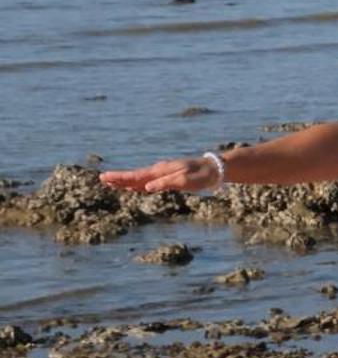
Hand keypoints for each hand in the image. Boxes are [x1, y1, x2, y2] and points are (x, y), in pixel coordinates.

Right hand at [98, 156, 219, 194]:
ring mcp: (164, 174)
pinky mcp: (169, 178)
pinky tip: (134, 188)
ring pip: (141, 178)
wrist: (216, 169)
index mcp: (161, 171)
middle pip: (135, 176)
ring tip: (111, 183)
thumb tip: (148, 187)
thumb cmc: (202, 175)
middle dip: (119, 178)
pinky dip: (139, 184)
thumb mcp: (186, 180)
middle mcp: (160, 171)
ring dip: (126, 181)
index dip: (121, 178)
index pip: (137, 176)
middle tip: (101, 179)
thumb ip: (166, 183)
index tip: (105, 178)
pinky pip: (150, 181)